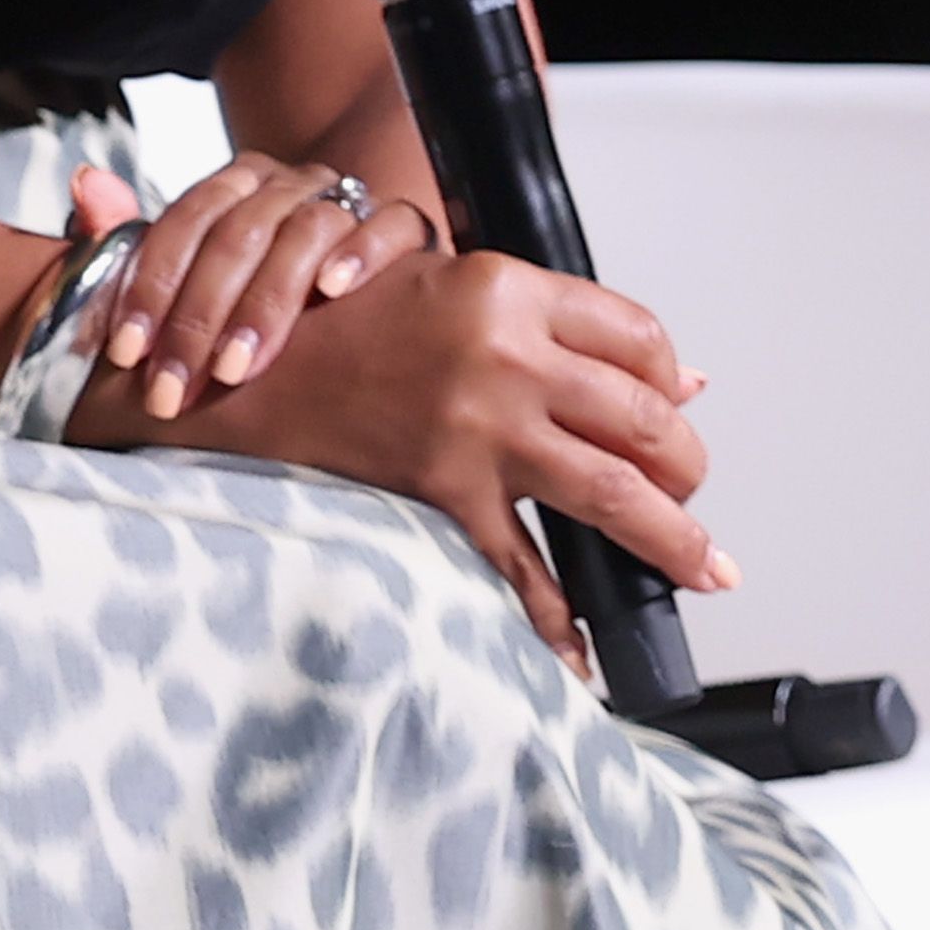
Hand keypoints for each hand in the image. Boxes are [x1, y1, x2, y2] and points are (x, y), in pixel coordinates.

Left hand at [80, 154, 436, 415]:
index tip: (125, 353)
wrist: (359, 291)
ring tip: (237, 365)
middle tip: (173, 388)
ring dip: (266, 302)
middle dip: (197, 319)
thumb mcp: (190, 272)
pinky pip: (393, 223)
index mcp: (232, 186)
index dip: (148, 287)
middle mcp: (287, 184)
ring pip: (305, 232)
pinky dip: (362, 251)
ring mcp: (348, 201)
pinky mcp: (406, 227)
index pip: (181, 223)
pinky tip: (334, 290)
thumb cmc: (256, 290)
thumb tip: (84, 185)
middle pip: (236, 236)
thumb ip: (130, 235)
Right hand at [115, 238, 725, 658]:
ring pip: (620, 494)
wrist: (225, 369)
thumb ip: (545, 319)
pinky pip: (527, 569)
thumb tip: (681, 377)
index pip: (641, 337)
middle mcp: (505, 356)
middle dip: (686, 467)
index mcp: (503, 289)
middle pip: (650, 421)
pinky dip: (561, 619)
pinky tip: (586, 645)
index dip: (671, 378)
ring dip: (675, 541)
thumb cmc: (324, 321)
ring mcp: (478, 429)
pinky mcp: (445, 491)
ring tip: (704, 567)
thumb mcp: (437, 284)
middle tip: (688, 491)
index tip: (675, 404)